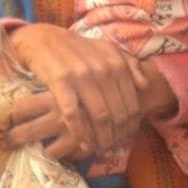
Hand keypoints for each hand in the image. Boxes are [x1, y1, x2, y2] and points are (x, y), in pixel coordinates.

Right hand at [4, 26, 172, 157]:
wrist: (43, 38)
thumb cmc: (77, 48)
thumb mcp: (106, 50)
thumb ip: (128, 65)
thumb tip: (144, 85)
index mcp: (116, 63)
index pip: (131, 103)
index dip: (131, 125)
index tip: (125, 137)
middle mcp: (102, 70)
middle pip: (117, 113)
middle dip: (117, 135)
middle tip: (113, 147)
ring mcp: (81, 77)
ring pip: (99, 117)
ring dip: (102, 138)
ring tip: (100, 149)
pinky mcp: (60, 83)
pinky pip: (73, 115)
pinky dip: (79, 133)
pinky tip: (83, 144)